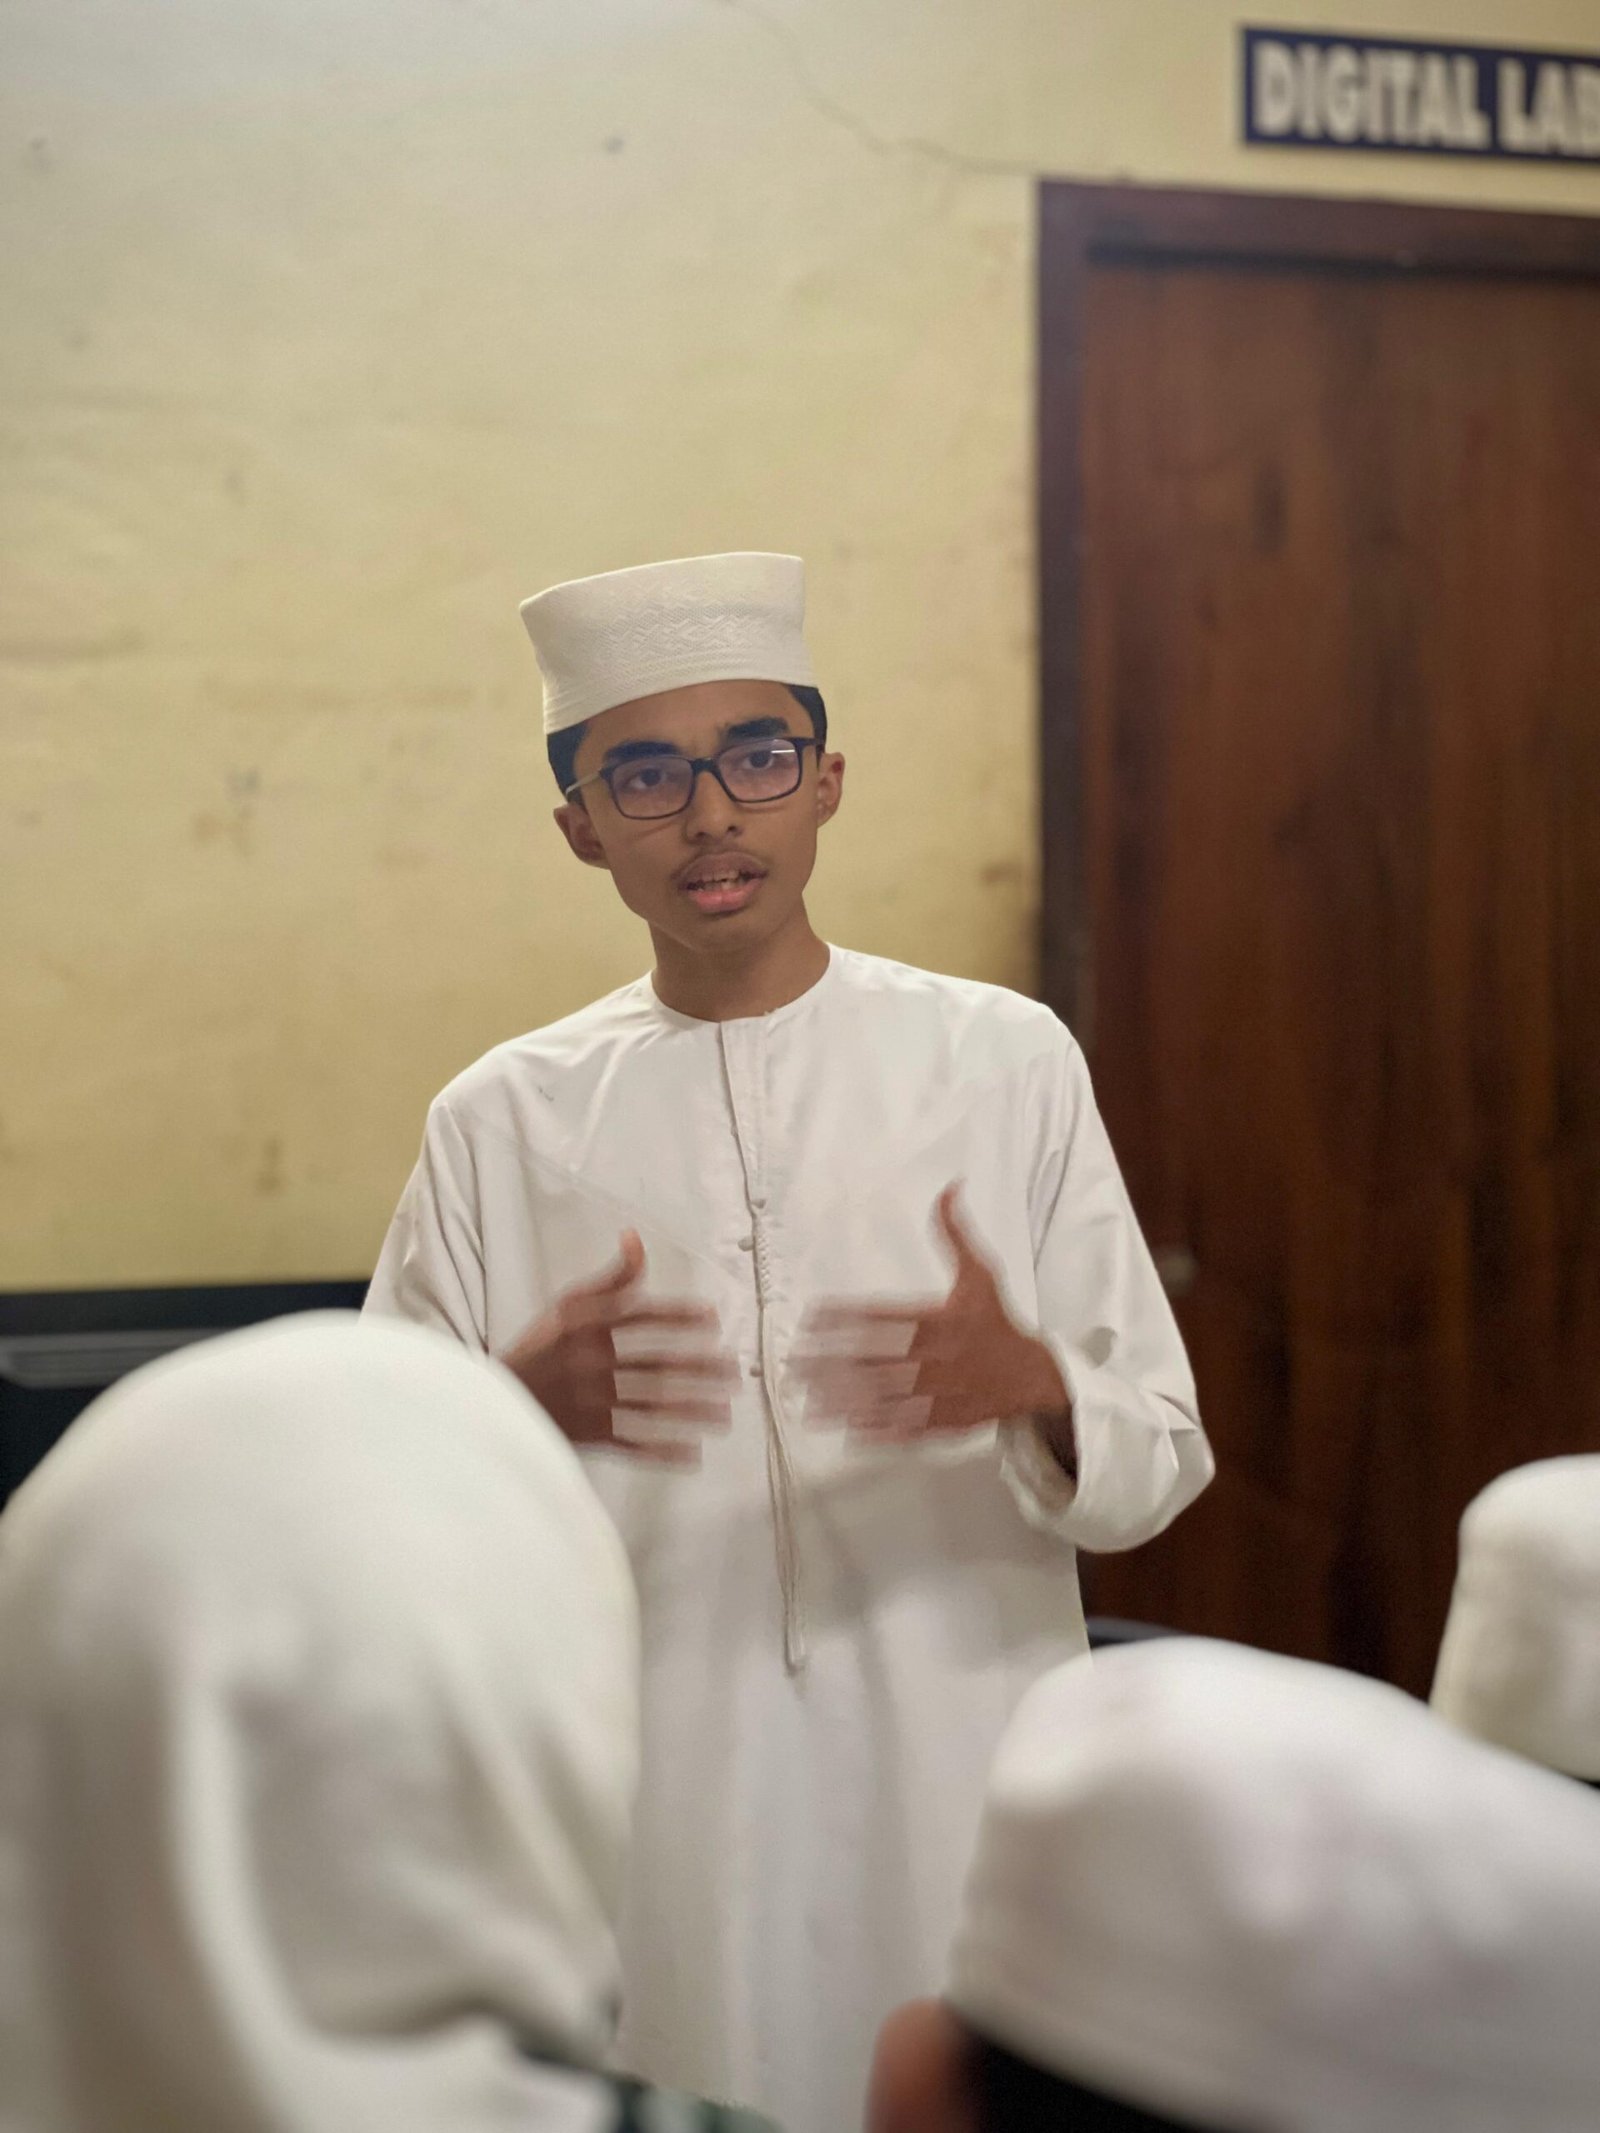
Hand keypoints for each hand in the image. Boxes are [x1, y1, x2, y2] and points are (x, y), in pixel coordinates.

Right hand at [500, 1232, 735, 1465]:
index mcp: (588, 1328)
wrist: (498, 1398)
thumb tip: (636, 1237)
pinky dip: (661, 1451)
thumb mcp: (568, 1306)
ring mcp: (591, 1401)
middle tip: (735, 1374)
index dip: (679, 1316)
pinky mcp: (588, 1433)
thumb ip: (610, 1279)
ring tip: (725, 1414)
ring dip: (691, 1411)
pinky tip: (692, 1453)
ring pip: (650, 1406)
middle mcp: (592, 1363)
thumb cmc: (539, 1348)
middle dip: (699, 1369)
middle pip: (655, 1364)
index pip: (641, 1318)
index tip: (713, 1319)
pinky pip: (631, 1443)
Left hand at [795, 1185, 1071, 1444]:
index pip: (885, 1317)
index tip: (814, 1317)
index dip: (847, 1317)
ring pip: (885, 1397)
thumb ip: (955, 1234)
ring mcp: (939, 1394)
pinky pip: (904, 1428)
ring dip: (845, 1397)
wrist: (1031, 1376)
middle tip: (796, 1361)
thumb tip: (948, 1188)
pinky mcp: (942, 1422)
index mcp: (942, 1321)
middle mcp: (937, 1358)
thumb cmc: (996, 1323)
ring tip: (808, 1396)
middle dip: (834, 1362)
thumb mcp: (980, 1274)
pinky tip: (844, 1427)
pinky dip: (874, 1430)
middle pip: (877, 1360)